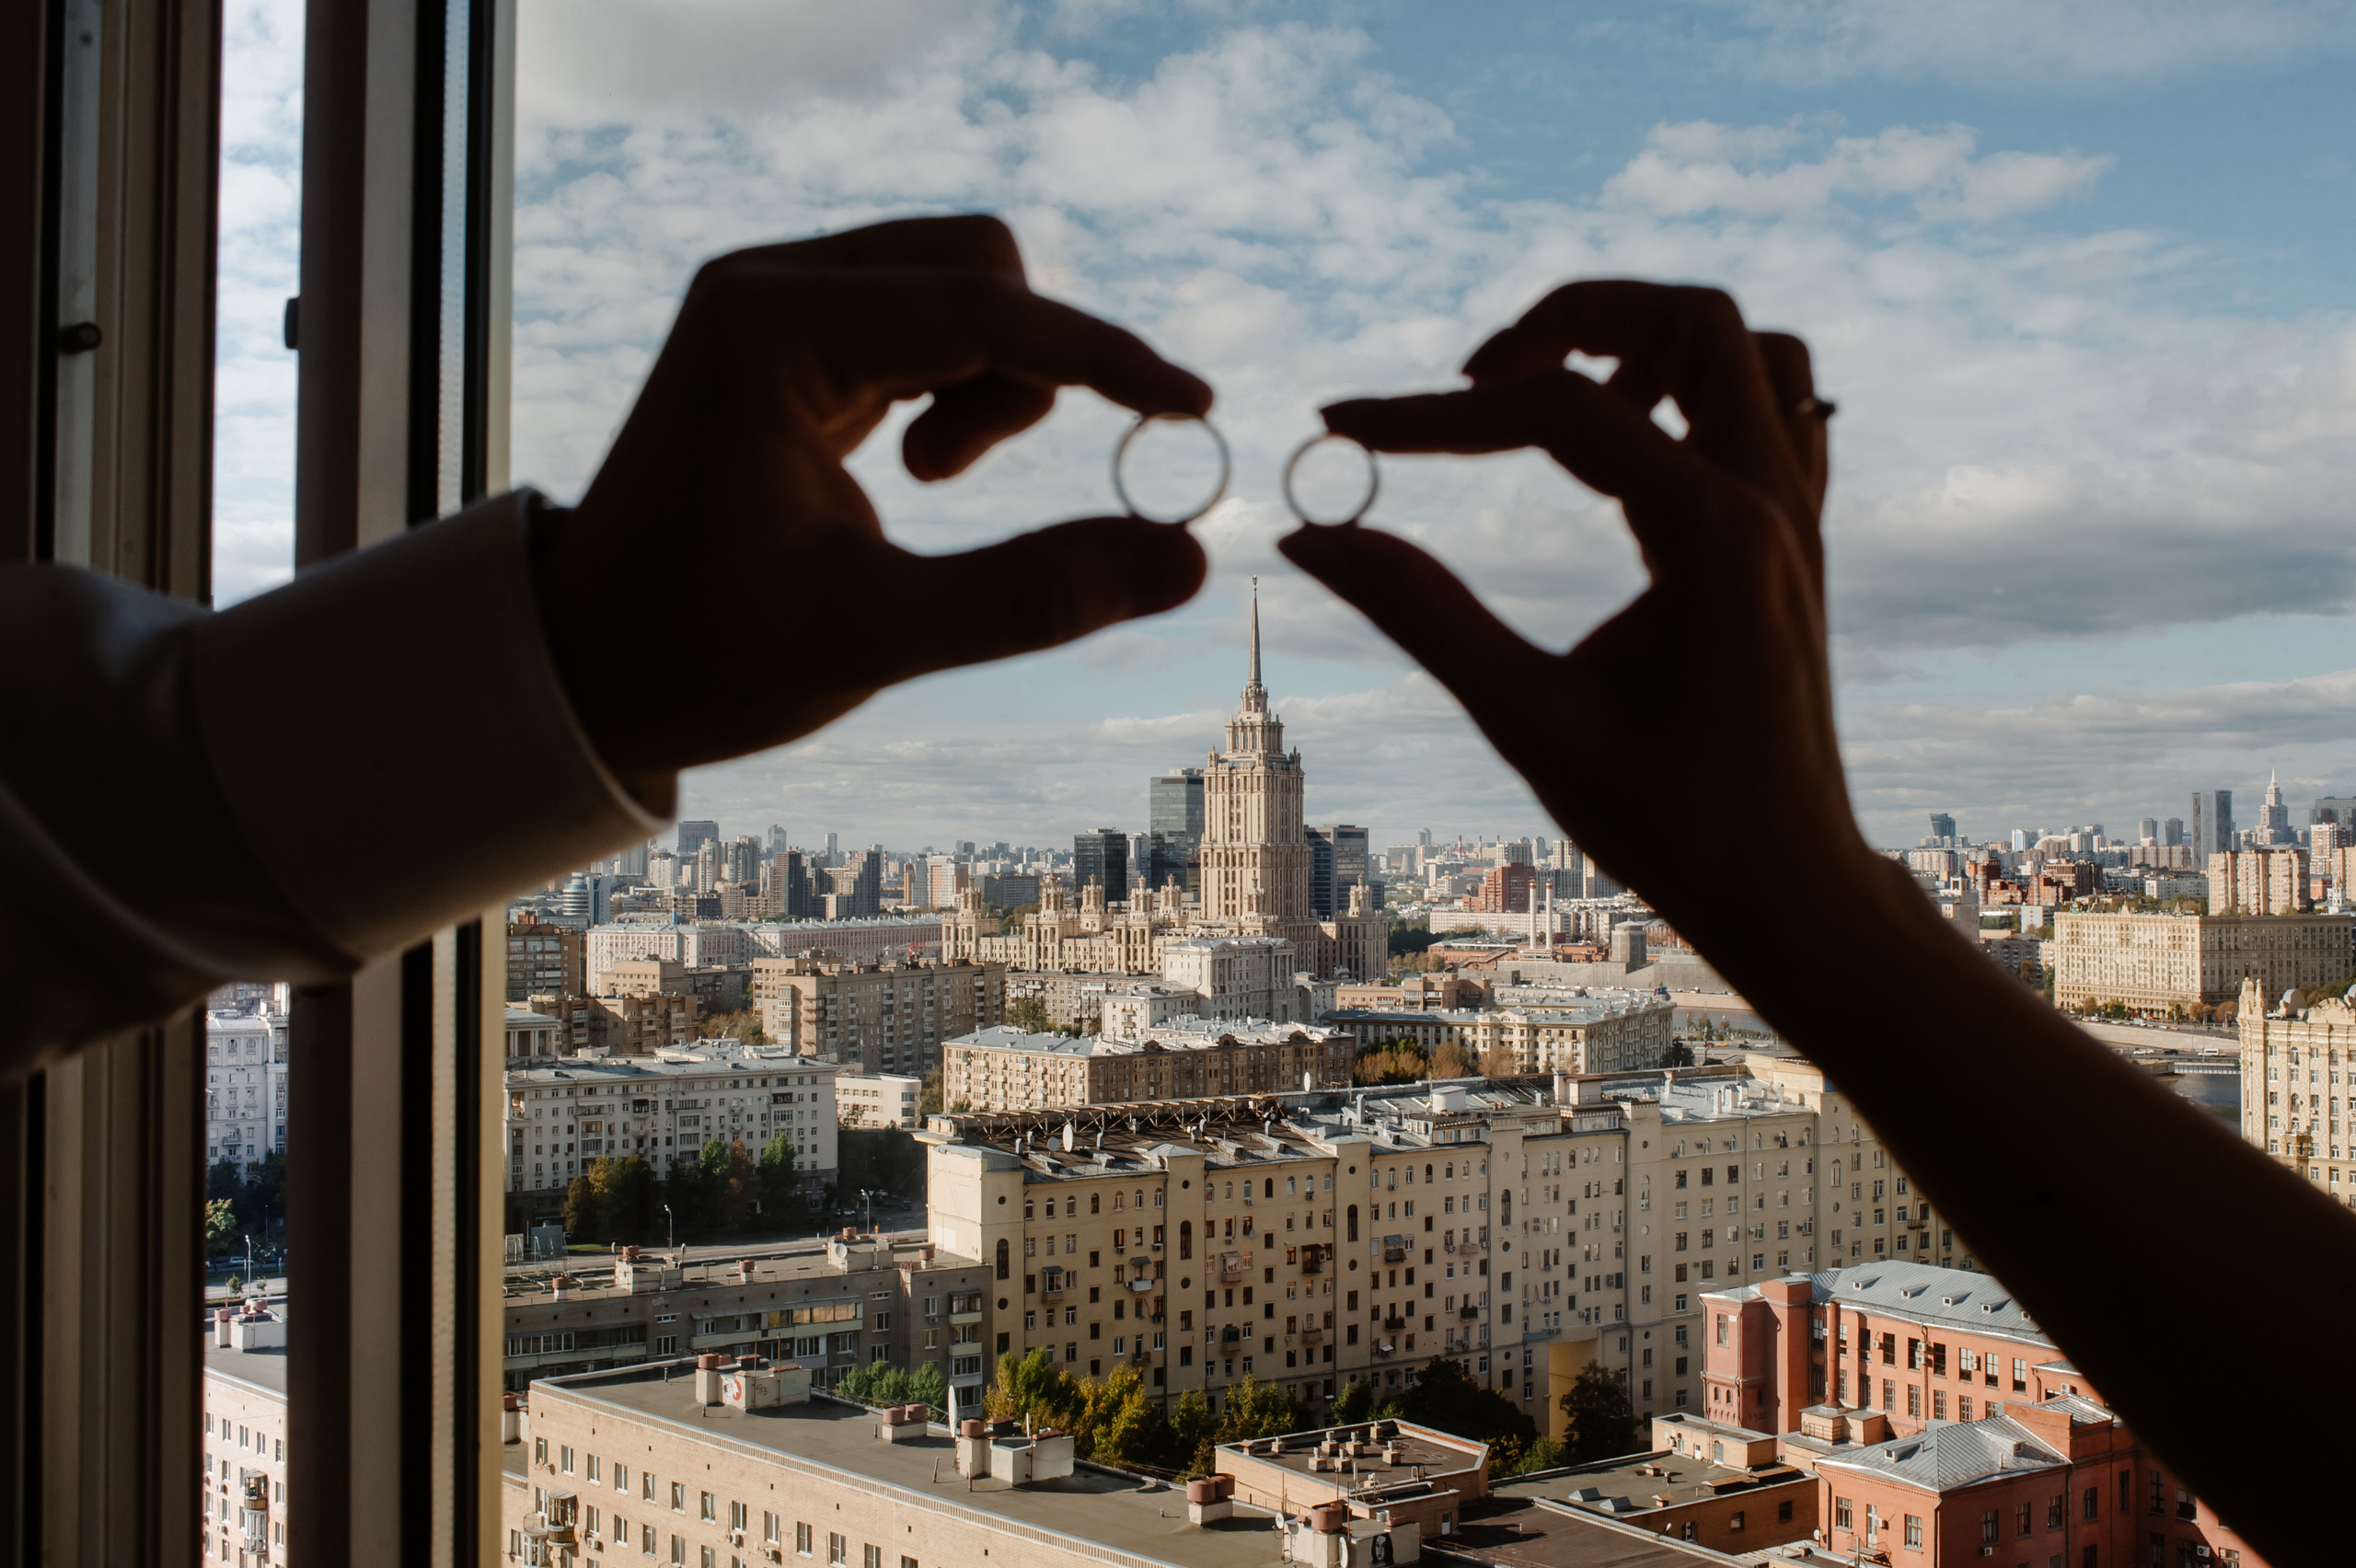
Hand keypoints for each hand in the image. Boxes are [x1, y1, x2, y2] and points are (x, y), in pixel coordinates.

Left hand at [533, 214, 1212, 795]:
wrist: (579, 664)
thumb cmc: (702, 655)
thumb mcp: (877, 637)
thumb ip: (1035, 594)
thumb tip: (1188, 558)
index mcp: (769, 332)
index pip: (984, 307)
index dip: (1103, 357)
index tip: (1193, 407)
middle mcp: (766, 287)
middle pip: (977, 261)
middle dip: (1025, 364)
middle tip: (954, 483)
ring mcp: (770, 301)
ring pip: (957, 280)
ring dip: (994, 374)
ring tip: (928, 483)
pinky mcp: (783, 331)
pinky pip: (920, 313)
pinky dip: (958, 378)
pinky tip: (913, 464)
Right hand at [1279, 281, 1852, 965]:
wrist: (1789, 889)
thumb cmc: (1670, 822)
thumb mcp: (1527, 718)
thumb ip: (1419, 614)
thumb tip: (1307, 535)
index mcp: (1715, 536)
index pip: (1561, 413)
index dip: (1434, 414)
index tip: (1343, 427)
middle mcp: (1773, 502)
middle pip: (1691, 317)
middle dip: (1567, 322)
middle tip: (1475, 379)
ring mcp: (1799, 515)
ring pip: (1749, 348)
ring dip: (1647, 342)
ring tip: (1555, 398)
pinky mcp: (1799, 539)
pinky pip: (1774, 409)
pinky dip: (1698, 391)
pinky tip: (1624, 445)